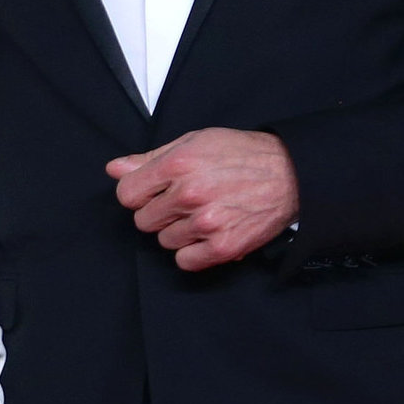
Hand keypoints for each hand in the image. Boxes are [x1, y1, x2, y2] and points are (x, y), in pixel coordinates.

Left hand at [108, 128, 298, 272]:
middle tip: (182, 202)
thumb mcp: (193, 142)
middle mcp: (189, 194)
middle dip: (158, 212)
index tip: (152, 192)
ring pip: (164, 241)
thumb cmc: (240, 154)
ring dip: (177, 231)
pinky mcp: (224, 247)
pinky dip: (192, 252)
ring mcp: (206, 223)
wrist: (288, 174)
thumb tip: (114, 169)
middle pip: (143, 220)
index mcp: (178, 165)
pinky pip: (185, 261)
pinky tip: (206, 234)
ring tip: (201, 214)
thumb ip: (150, 158)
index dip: (138, 193)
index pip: (127, 194)